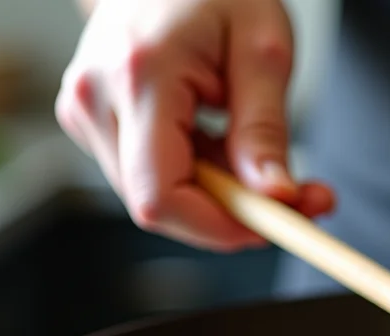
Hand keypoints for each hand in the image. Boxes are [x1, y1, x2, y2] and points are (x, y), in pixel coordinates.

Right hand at [55, 0, 333, 251]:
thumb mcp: (264, 51)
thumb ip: (266, 130)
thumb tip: (276, 197)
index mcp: (138, 75)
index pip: (161, 195)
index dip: (218, 229)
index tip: (276, 225)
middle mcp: (95, 98)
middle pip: (160, 204)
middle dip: (233, 214)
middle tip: (303, 197)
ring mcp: (86, 110)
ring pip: (158, 194)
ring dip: (220, 194)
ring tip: (260, 155)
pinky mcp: (92, 119)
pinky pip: (150, 174)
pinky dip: (200, 175)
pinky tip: (225, 143)